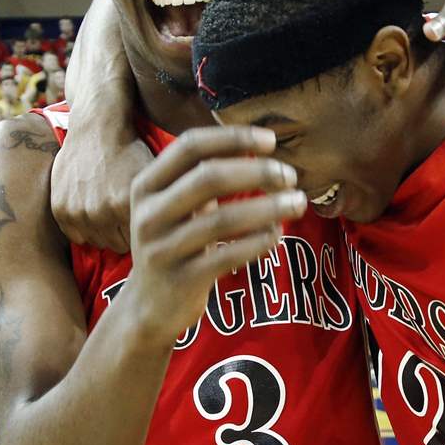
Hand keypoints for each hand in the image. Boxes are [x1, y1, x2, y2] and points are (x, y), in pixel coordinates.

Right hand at [52, 132, 151, 253]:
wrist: (97, 128)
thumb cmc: (131, 152)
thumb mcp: (155, 178)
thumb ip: (163, 208)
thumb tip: (173, 234)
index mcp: (127, 206)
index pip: (139, 242)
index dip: (141, 232)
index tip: (142, 221)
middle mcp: (101, 212)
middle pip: (118, 245)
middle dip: (122, 233)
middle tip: (124, 216)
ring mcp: (78, 212)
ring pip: (97, 241)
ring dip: (103, 232)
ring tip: (108, 211)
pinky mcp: (60, 209)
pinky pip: (76, 236)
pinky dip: (83, 227)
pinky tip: (92, 210)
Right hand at [126, 125, 306, 343]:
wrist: (149, 306)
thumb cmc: (175, 242)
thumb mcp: (175, 205)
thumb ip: (203, 175)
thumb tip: (259, 144)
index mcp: (146, 186)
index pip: (189, 146)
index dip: (232, 138)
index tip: (271, 140)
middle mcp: (149, 214)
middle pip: (208, 177)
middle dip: (257, 172)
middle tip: (290, 175)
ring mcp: (163, 248)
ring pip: (223, 219)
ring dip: (269, 207)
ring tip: (298, 203)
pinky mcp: (183, 279)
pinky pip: (230, 255)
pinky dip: (259, 241)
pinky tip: (277, 234)